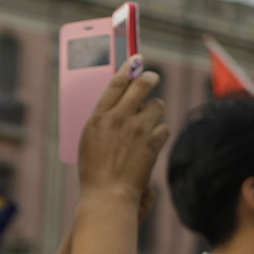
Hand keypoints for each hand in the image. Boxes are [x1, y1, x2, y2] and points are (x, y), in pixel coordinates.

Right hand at [76, 61, 168, 211]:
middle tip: (153, 78)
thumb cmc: (95, 170)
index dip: (129, 67)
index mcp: (99, 116)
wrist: (108, 195)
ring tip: (147, 124)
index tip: (136, 59)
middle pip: (142, 84)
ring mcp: (137, 130)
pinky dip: (159, 135)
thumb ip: (105, 117)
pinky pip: (163, 128)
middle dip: (150, 78)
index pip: (117, 81)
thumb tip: (121, 98)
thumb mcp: (90, 139)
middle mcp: (118, 118)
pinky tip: (150, 144)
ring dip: (154, 112)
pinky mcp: (152, 143)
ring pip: (157, 106)